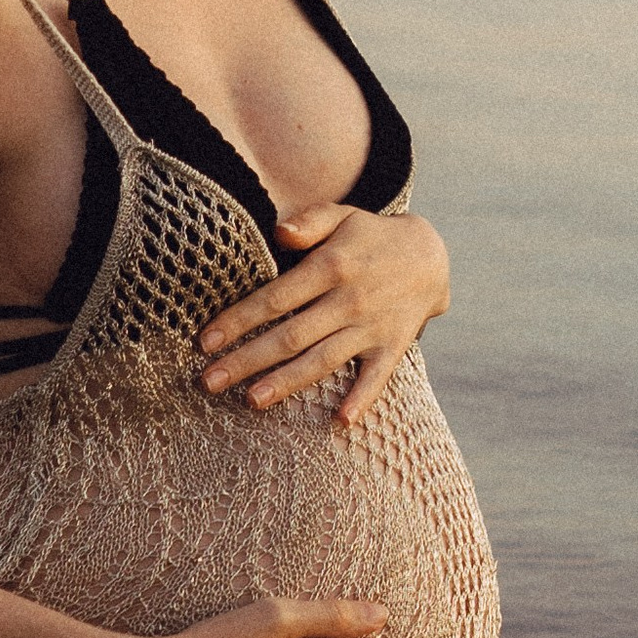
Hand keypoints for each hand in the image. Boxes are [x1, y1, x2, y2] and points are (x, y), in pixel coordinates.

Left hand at [196, 206, 450, 431]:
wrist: (431, 256)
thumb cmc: (370, 236)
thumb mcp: (342, 216)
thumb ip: (309, 222)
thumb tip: (279, 232)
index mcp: (332, 266)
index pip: (276, 298)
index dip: (239, 319)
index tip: (206, 341)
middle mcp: (350, 300)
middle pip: (291, 336)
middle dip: (247, 360)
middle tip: (209, 382)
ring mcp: (372, 327)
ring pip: (323, 359)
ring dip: (287, 382)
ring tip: (251, 401)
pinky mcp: (392, 347)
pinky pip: (377, 377)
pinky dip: (362, 399)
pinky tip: (341, 421)